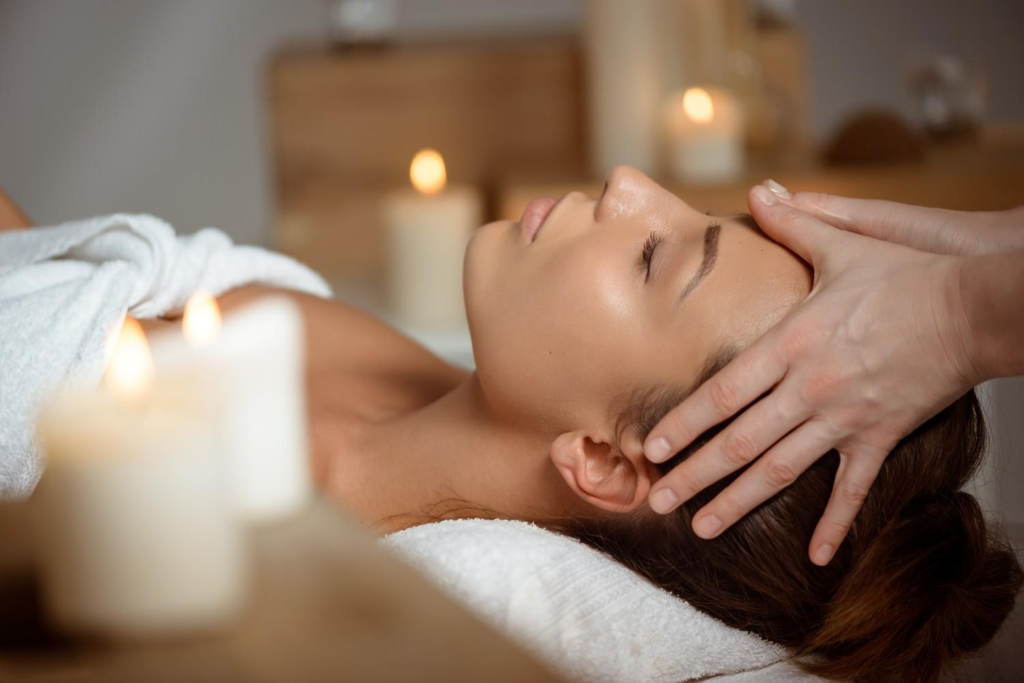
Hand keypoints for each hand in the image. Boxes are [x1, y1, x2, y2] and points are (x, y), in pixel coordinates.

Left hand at [643, 184, 982, 564]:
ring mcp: (844, 418)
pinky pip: (854, 487)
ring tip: (702, 527)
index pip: (723, 393)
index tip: (652, 448)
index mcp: (791, 343)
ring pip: (780, 469)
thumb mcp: (844, 245)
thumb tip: (760, 190)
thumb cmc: (905, 276)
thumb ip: (796, 221)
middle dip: (695, 475)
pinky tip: (816, 556)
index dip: (684, 424)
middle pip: (739, 441)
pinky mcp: (881, 435)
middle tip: (657, 502)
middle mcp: (809, 388)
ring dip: (738, 501)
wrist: (974, 308)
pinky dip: (836, 523)